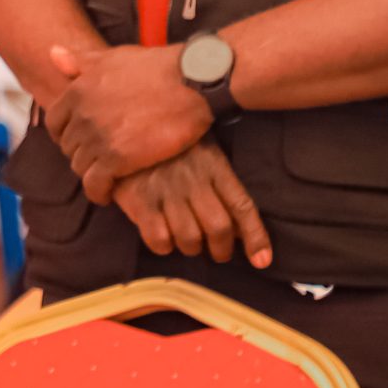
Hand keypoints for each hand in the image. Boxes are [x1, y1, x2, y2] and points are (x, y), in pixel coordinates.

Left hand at [45, 43, 210, 202]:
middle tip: (99, 159)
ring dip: (91, 174)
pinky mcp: (117, 159)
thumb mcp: (114, 57)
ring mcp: (97, 138)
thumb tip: (53, 53)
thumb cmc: (158, 68)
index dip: (65, 134)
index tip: (81, 140)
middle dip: (81, 154)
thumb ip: (82, 61)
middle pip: (68, 146)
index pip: (54, 123)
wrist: (192, 82)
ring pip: (79, 167)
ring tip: (107, 176)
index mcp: (78, 91)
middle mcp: (82, 115)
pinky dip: (98, 192)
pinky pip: (94, 184)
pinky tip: (108, 194)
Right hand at [110, 142, 272, 267]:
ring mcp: (166, 191)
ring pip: (190, 238)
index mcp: (214, 166)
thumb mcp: (203, 151)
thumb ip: (220, 183)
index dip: (255, 237)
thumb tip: (238, 226)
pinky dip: (164, 246)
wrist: (126, 127)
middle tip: (218, 253)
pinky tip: (163, 238)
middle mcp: (193, 180)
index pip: (242, 206)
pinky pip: (159, 239)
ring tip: (188, 244)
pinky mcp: (140, 200)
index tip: (262, 260)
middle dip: (222, 249)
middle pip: (218, 228)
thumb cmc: (170, 146)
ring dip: (192, 248)